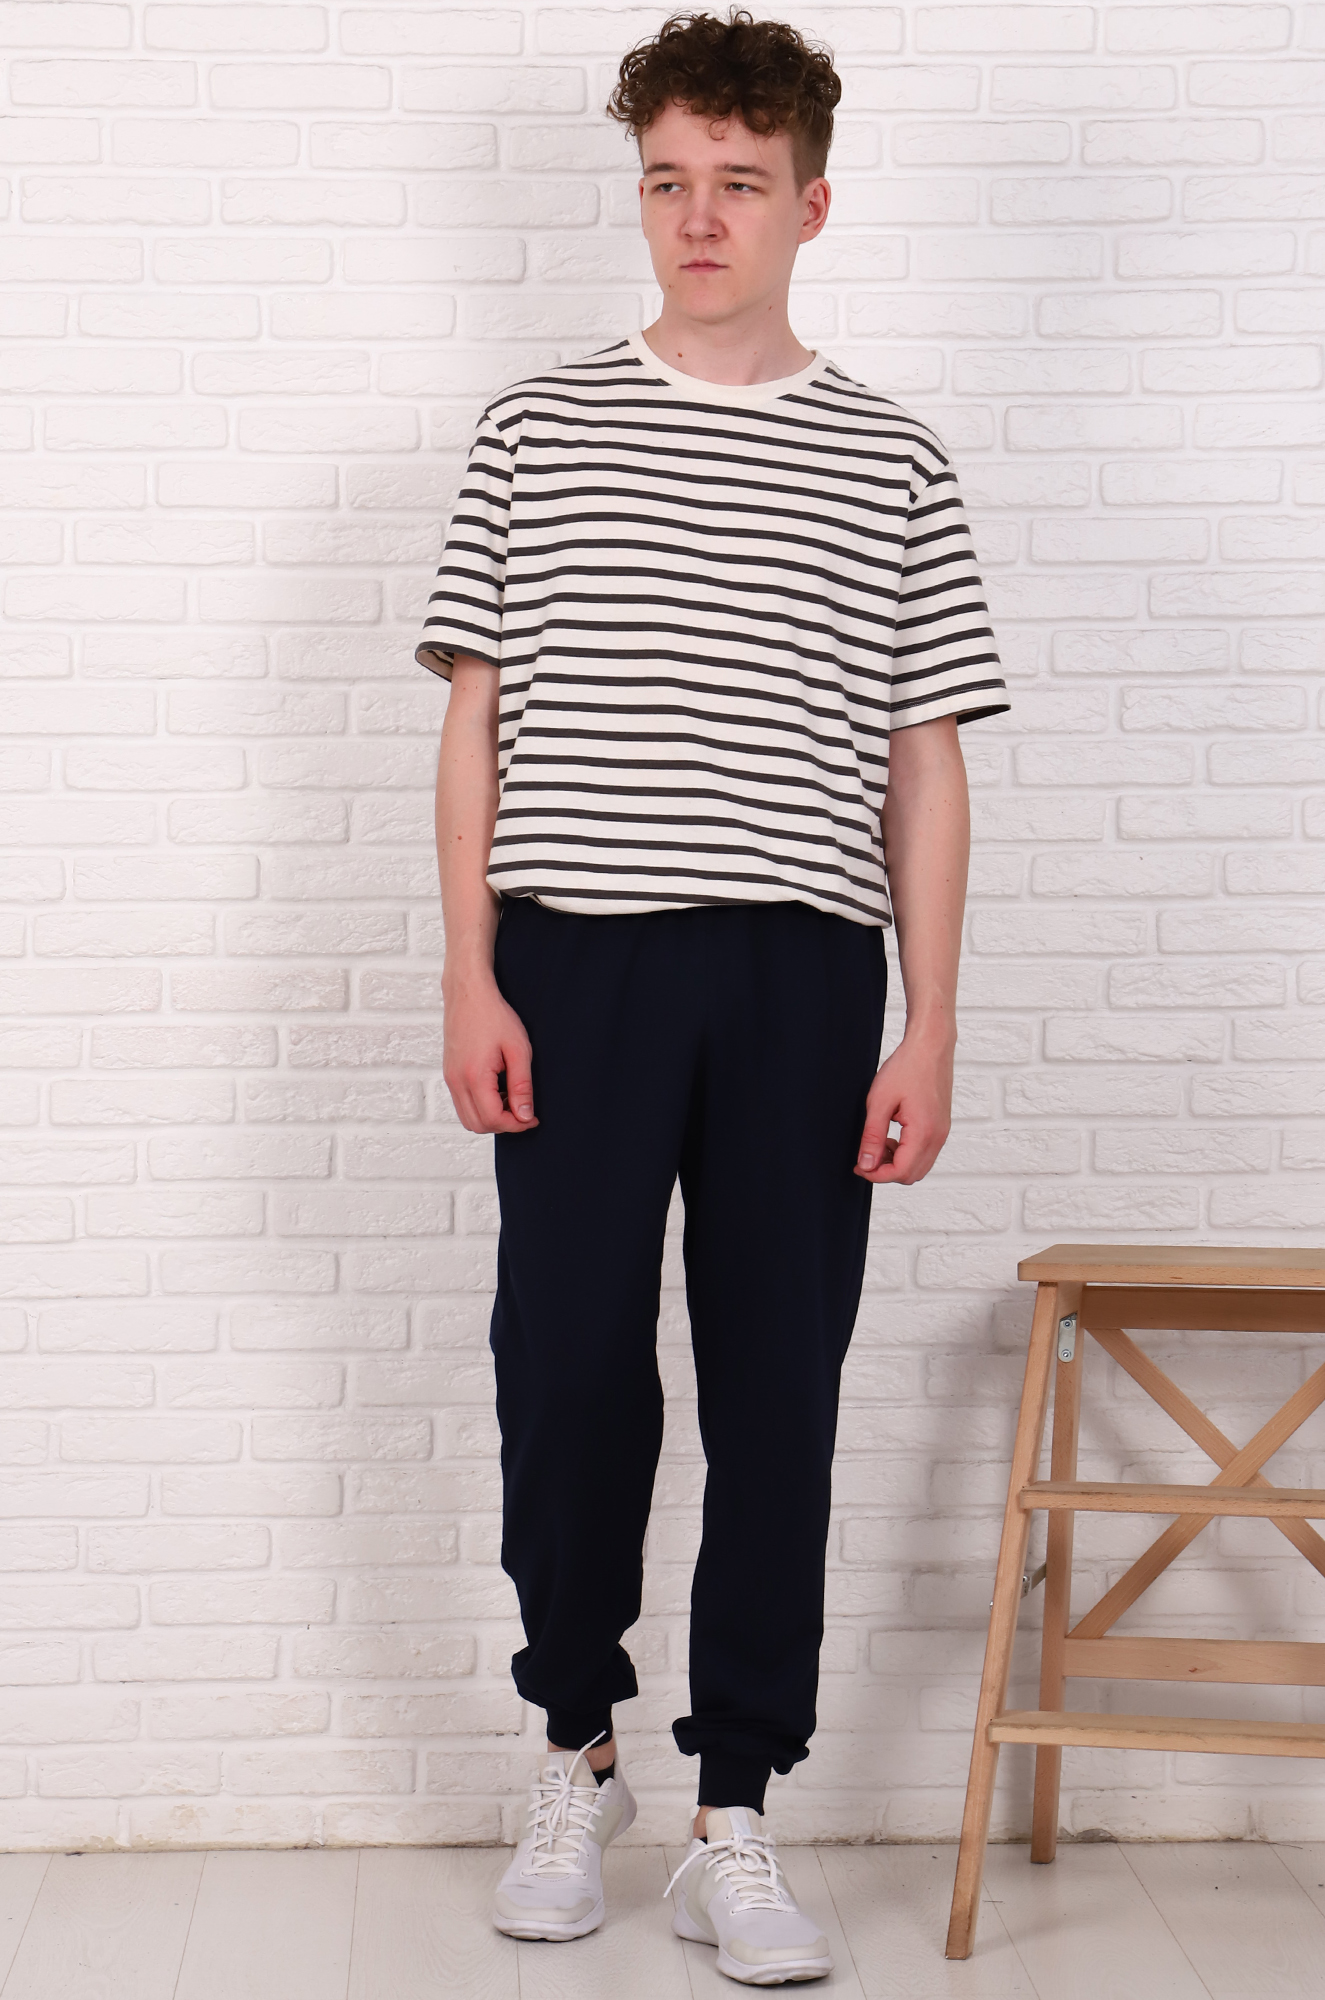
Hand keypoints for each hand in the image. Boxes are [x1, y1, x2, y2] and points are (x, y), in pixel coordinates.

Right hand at [441, 974, 539, 1135]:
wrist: (468, 993)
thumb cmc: (494, 1015)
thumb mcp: (518, 1049)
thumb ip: (522, 1086)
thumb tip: (525, 1116)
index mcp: (474, 1076)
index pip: (493, 1119)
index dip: (517, 1125)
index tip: (533, 1118)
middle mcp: (456, 1081)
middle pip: (477, 1125)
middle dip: (503, 1125)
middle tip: (524, 1111)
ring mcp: (449, 1078)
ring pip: (467, 1118)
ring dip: (491, 1117)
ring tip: (510, 1098)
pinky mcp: (449, 1074)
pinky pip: (462, 1103)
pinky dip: (480, 1107)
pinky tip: (497, 1090)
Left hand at [854, 1031, 953, 1184]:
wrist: (931, 1046)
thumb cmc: (907, 1067)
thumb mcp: (879, 1102)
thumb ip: (872, 1137)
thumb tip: (866, 1165)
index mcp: (923, 1133)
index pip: (900, 1172)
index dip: (875, 1175)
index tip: (859, 1166)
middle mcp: (938, 1137)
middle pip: (912, 1175)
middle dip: (886, 1172)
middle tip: (867, 1156)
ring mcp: (942, 1132)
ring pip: (920, 1167)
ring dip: (897, 1163)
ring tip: (880, 1143)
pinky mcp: (941, 1127)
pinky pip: (926, 1153)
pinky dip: (908, 1154)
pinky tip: (893, 1137)